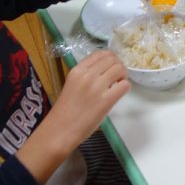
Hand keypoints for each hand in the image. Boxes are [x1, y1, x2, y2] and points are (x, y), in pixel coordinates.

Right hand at [16, 50, 129, 182]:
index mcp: (77, 70)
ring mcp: (96, 87)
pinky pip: (124, 85)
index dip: (110, 58)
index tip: (111, 66)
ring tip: (118, 84)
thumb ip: (86, 76)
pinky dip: (125, 87)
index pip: (100, 53)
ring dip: (123, 75)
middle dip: (118, 66)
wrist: (59, 131)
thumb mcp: (71, 85)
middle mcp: (87, 75)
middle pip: (112, 59)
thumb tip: (105, 71)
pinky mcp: (106, 101)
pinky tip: (119, 93)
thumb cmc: (65, 111)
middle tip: (118, 76)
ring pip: (120, 69)